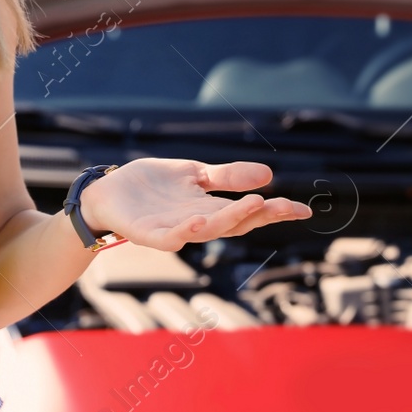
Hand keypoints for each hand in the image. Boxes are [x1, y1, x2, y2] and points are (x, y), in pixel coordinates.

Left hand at [78, 158, 311, 251]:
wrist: (107, 192)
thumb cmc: (151, 186)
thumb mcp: (195, 174)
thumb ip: (227, 177)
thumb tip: (269, 174)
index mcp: (210, 208)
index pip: (249, 212)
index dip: (275, 211)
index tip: (304, 210)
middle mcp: (197, 223)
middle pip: (235, 223)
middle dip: (261, 215)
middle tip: (286, 206)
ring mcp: (174, 230)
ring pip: (208, 229)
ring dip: (231, 219)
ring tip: (254, 203)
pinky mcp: (149, 233)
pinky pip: (170, 237)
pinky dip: (186, 231)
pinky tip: (200, 220)